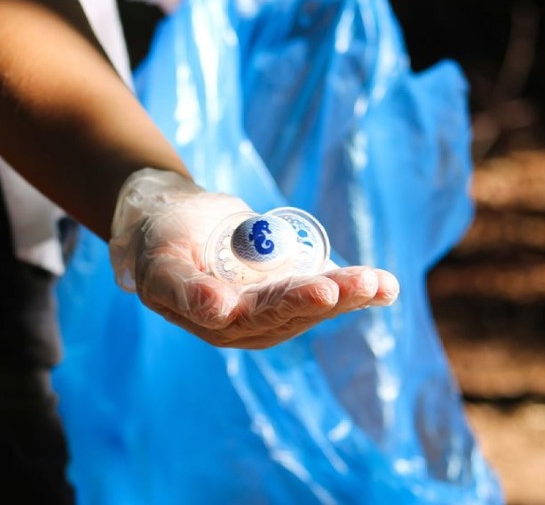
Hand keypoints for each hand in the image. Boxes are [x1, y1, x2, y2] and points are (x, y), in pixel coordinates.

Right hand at [109, 168, 399, 348]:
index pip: (259, 315)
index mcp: (215, 319)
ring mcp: (270, 306)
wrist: (172, 222)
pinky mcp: (287, 290)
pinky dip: (354, 288)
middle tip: (363, 282)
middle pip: (295, 311)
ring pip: (314, 303)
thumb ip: (183, 290)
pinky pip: (322, 288)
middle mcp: (247, 320)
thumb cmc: (159, 240)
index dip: (291, 303)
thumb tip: (218, 311)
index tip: (322, 290)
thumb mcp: (160, 264)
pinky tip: (385, 287)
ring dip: (349, 293)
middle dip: (331, 296)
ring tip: (379, 282)